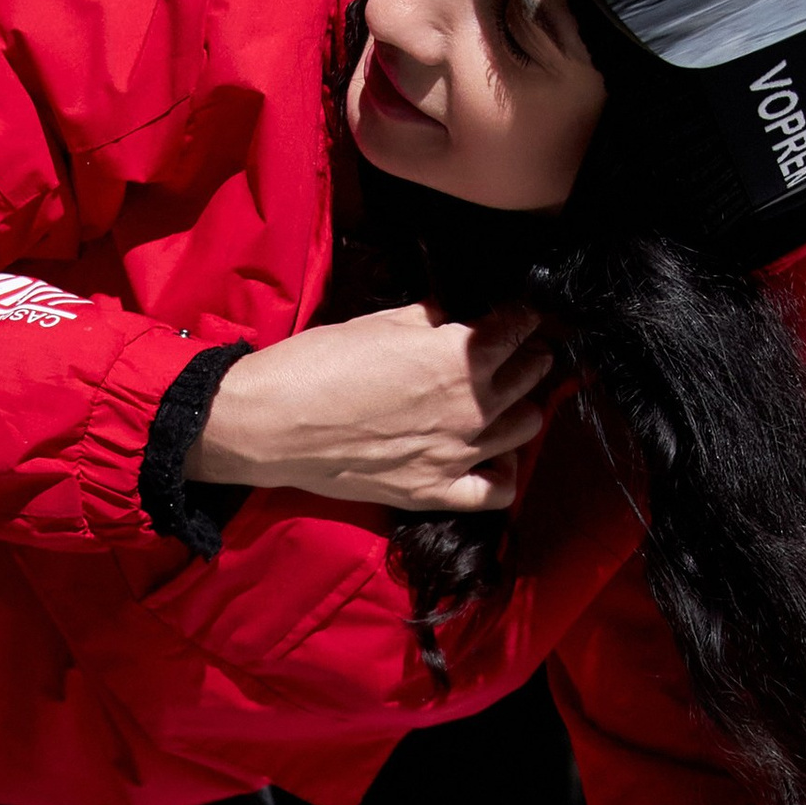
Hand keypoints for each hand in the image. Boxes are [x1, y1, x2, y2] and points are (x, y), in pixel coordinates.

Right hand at [187, 304, 554, 513]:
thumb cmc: (319, 364)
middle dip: (529, 355)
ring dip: (521, 406)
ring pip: (525, 427)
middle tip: (518, 350)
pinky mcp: (437, 490)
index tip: (519, 314)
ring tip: (506, 398)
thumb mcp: (380, 322)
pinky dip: (505, 471)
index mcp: (459, 355)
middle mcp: (472, 405)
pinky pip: (499, 490)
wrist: (275, 423)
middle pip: (530, 374)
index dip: (522, 316)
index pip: (518, 327)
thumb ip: (429, 319)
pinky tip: (494, 455)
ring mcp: (459, 453)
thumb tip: (451, 317)